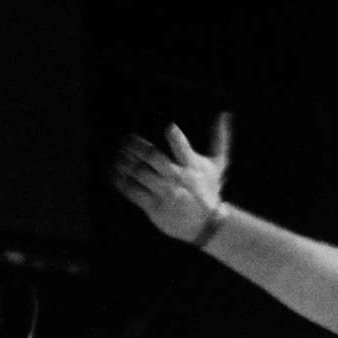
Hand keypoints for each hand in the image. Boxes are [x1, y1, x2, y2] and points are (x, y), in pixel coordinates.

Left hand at [112, 114, 232, 241]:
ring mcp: (165, 192)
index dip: (176, 137)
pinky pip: (131, 190)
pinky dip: (119, 180)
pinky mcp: (153, 206)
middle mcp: (178, 178)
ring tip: (118, 155)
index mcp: (193, 166)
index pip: (183, 149)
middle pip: (153, 157)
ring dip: (124, 162)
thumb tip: (224, 113)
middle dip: (136, 146)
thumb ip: (220, 139)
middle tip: (126, 140)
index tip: (169, 127)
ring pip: (138, 172)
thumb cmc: (210, 189)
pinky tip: (114, 172)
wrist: (207, 224)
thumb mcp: (219, 165)